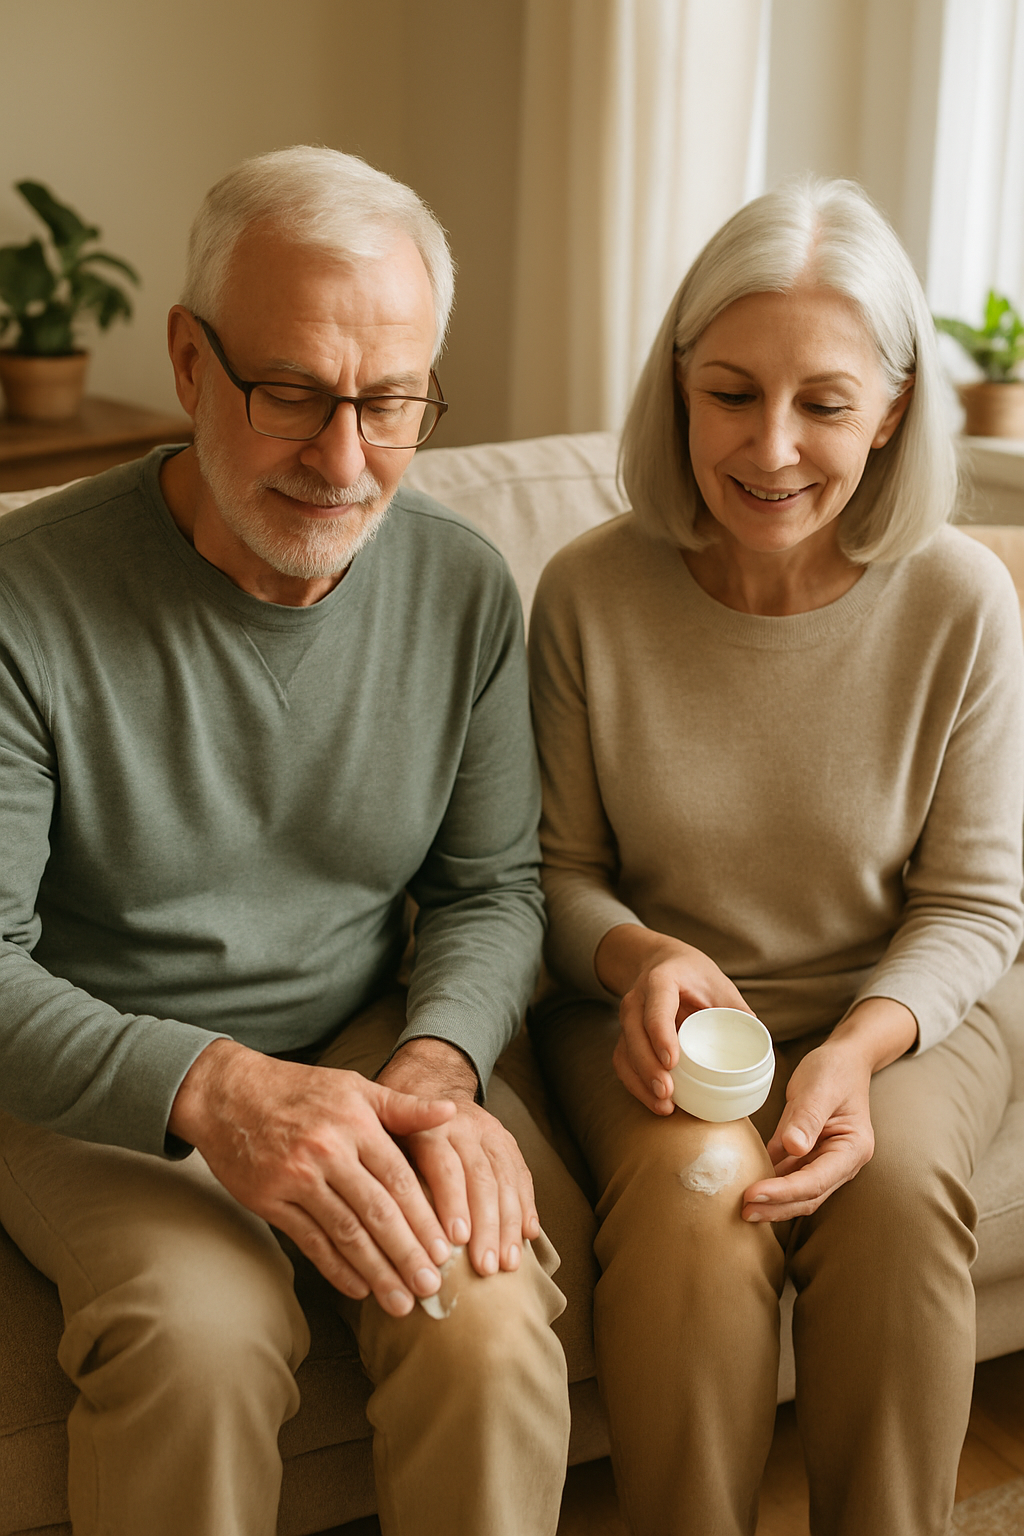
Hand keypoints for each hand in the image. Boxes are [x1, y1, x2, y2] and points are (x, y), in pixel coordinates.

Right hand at [169, 1039, 457, 1315]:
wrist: (228, 1094)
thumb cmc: (300, 1090)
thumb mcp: (354, 1086)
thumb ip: (403, 1105)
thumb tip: (451, 1113)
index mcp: (354, 1123)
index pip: (398, 1178)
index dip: (423, 1217)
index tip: (445, 1250)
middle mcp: (327, 1151)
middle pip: (375, 1211)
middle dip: (406, 1254)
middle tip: (431, 1288)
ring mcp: (295, 1178)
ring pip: (345, 1233)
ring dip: (376, 1272)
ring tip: (400, 1302)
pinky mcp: (268, 1200)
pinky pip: (309, 1241)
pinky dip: (335, 1269)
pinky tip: (358, 1289)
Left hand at [378, 1038, 539, 1276]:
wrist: (428, 1078)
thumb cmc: (395, 1124)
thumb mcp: (380, 1133)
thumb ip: (383, 1168)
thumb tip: (373, 1224)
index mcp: (428, 1126)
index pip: (444, 1166)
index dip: (451, 1203)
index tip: (455, 1241)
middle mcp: (463, 1127)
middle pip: (480, 1178)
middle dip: (486, 1226)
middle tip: (485, 1267)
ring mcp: (489, 1132)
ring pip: (505, 1179)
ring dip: (508, 1224)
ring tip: (508, 1263)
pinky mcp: (506, 1141)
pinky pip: (521, 1174)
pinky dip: (527, 1205)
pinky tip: (529, 1235)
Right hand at [595, 923, 752, 1114]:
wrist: (661, 962)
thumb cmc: (694, 975)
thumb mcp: (719, 984)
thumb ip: (738, 1012)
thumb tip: (764, 1050)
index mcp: (661, 980)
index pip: (656, 1009)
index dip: (661, 1035)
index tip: (672, 1061)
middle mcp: (637, 999)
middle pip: (635, 1035)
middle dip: (648, 1067)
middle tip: (668, 1093)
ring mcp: (627, 1019)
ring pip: (625, 1052)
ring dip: (641, 1081)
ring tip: (664, 1106)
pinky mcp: (625, 1036)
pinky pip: (623, 1062)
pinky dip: (636, 1084)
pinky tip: (655, 1101)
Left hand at [741, 998, 916, 1221]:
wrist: (843, 1060)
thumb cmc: (835, 1070)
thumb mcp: (820, 1087)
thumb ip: (807, 1118)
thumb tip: (793, 1148)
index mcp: (852, 1149)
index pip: (817, 1181)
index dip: (785, 1191)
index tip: (754, 1193)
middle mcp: (842, 1162)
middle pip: (809, 1195)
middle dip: (777, 1206)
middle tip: (744, 1211)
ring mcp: (826, 1161)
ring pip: (799, 1192)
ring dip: (774, 1202)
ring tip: (744, 1209)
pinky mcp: (809, 1156)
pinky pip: (790, 1176)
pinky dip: (772, 1184)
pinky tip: (750, 1189)